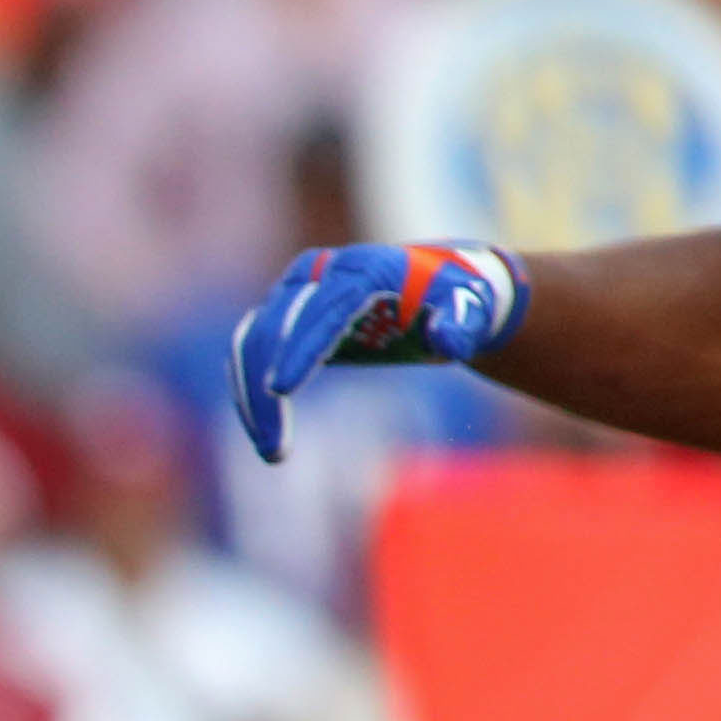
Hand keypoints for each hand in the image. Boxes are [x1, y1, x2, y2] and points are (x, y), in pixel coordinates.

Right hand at [227, 243, 525, 461]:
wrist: (434, 285)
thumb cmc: (455, 299)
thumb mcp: (472, 310)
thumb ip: (461, 324)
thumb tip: (446, 341)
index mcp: (362, 268)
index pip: (321, 309)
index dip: (299, 349)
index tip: (280, 391)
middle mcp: (317, 273)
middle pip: (275, 330)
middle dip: (265, 392)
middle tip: (276, 451)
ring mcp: (293, 292)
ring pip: (253, 343)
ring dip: (250, 399)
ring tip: (272, 452)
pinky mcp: (280, 314)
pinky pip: (250, 351)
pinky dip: (248, 392)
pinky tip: (265, 431)